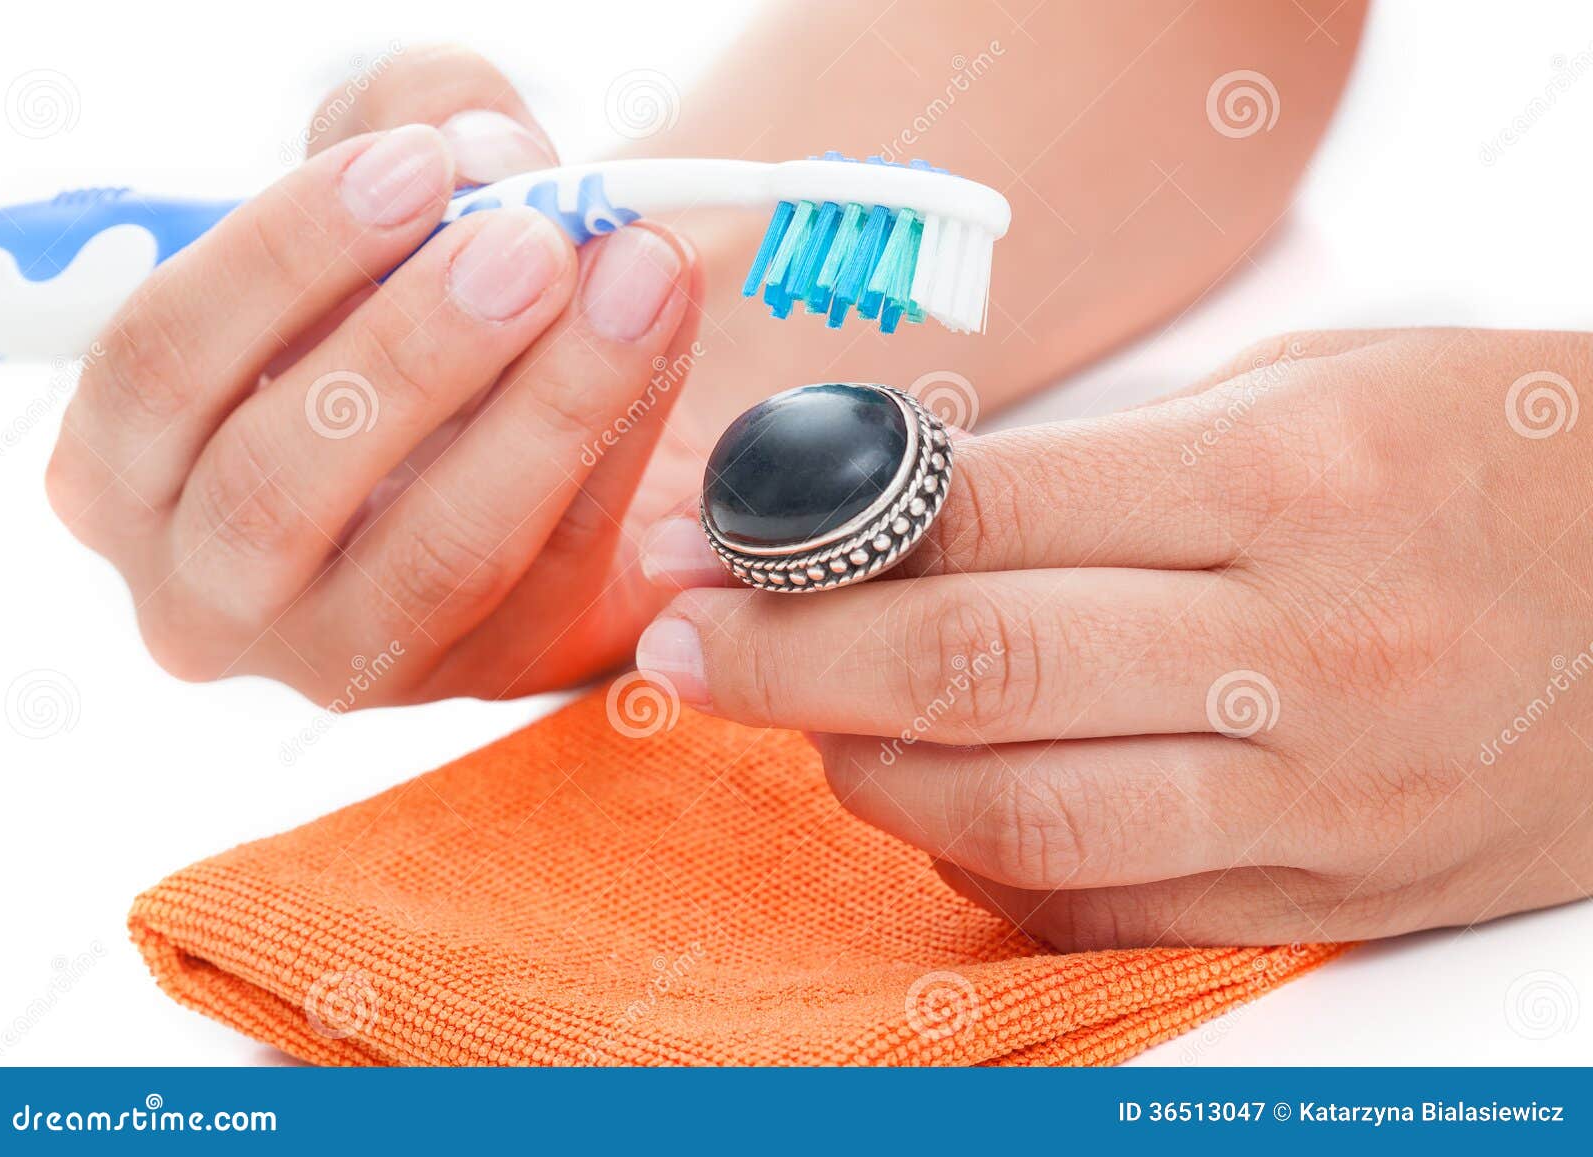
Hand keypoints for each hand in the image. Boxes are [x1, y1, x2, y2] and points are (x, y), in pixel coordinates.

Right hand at [46, 47, 701, 704]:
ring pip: (437, 550)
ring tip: (635, 277)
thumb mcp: (375, 192)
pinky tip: (666, 337)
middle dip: (418, 349)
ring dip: (549, 405)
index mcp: (127, 462)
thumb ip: (403, 126)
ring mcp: (343, 653)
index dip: (287, 258)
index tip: (419, 169)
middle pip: (282, 482)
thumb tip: (484, 149)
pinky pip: (557, 566)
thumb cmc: (401, 301)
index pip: (161, 366)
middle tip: (534, 243)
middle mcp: (208, 586)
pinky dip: (623, 444)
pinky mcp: (477, 674)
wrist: (505, 418)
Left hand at [637, 328, 1592, 947]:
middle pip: (971, 672)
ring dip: (865, 771)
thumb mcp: (1307, 392)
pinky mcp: (1322, 898)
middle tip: (681, 649)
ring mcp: (1316, 799)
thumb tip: (890, 517)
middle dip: (784, 663)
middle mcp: (1301, 651)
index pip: (980, 515)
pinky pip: (1098, 903)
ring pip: (1015, 815)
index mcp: (1287, 483)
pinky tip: (935, 798)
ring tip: (805, 721)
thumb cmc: (1485, 461)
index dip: (805, 528)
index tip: (702, 539)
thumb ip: (1097, 467)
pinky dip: (980, 856)